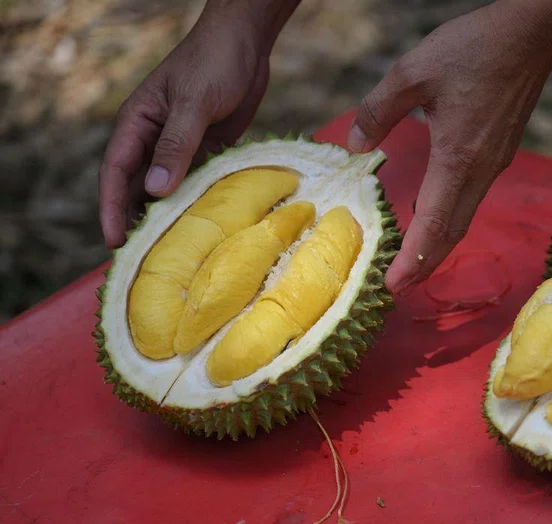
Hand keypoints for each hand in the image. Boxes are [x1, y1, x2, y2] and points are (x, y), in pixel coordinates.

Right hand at [97, 7, 279, 248]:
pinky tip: (209, 226)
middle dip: (139, 220)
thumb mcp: (193, 103)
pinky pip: (200, 181)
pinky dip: (201, 201)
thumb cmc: (214, 63)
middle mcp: (155, 138)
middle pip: (140, 187)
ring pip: (171, 188)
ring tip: (177, 251)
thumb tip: (156, 191)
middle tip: (144, 258)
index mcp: (138, 124)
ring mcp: (182, 144)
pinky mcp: (209, 147)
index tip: (114, 241)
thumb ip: (176, 146)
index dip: (112, 209)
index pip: (116, 174)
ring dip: (172, 215)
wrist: (246, 44)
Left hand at [345, 3, 551, 296]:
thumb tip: (354, 144)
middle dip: (425, 265)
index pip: (433, 223)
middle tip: (397, 287)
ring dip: (437, 245)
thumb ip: (378, 110)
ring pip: (463, 218)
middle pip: (452, 233)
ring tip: (410, 261)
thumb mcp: (412, 71)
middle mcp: (479, 171)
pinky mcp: (498, 155)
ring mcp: (493, 165)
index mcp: (457, 157)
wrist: (531, 37)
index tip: (393, 285)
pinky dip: (448, 220)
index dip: (413, 259)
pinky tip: (430, 217)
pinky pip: (470, 199)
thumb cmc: (473, 49)